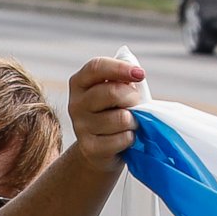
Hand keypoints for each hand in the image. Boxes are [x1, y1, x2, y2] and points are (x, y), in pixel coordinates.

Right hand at [67, 56, 144, 172]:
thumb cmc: (115, 110)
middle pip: (112, 92)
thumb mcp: (118, 89)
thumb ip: (124, 78)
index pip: (96, 67)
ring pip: (121, 118)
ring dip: (134, 120)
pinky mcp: (90, 148)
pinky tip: (124, 137)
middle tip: (136, 104)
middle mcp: (76, 104)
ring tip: (129, 122)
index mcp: (80, 82)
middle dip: (132, 97)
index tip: (140, 74)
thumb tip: (136, 73)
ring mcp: (80, 127)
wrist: (101, 148)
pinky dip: (131, 137)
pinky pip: (123, 138)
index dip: (120, 68)